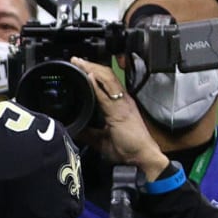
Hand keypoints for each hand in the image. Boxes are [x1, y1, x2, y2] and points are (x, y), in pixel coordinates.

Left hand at [71, 57, 168, 177]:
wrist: (142, 158)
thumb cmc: (128, 149)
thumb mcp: (102, 139)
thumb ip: (89, 132)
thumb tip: (75, 129)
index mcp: (119, 105)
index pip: (106, 82)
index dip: (93, 72)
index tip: (79, 66)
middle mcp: (123, 100)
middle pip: (106, 76)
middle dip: (90, 66)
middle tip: (76, 60)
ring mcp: (123, 104)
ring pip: (107, 80)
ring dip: (92, 70)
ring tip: (80, 63)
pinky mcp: (120, 112)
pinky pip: (107, 95)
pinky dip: (97, 85)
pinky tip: (89, 77)